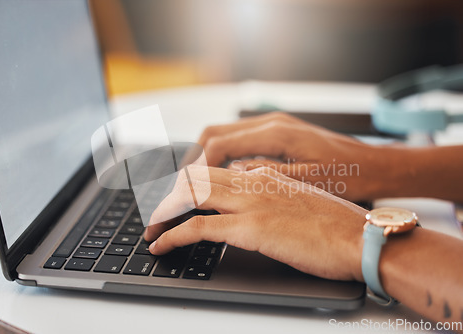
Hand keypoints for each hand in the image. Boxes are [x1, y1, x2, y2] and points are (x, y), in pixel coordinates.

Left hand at [145, 166, 366, 280]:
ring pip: (190, 196)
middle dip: (168, 196)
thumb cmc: (338, 225)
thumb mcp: (301, 201)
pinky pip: (198, 227)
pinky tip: (161, 247)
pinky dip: (173, 236)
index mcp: (265, 174)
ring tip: (149, 231)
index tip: (173, 197)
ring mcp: (250, 202)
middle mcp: (253, 181)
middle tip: (154, 214)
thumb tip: (255, 205)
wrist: (361, 236)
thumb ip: (274, 196)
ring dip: (163, 215)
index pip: (214, 171)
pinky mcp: (249, 227)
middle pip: (195, 179)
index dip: (187, 184)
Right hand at [197, 112, 392, 201]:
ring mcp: (275, 127)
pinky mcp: (280, 135)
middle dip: (194, 159)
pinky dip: (223, 156)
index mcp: (276, 134)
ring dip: (207, 156)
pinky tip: (222, 175)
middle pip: (214, 134)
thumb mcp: (307, 182)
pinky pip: (240, 141)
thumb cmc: (350, 177)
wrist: (378, 167)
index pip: (219, 144)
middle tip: (181, 186)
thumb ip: (265, 176)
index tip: (183, 189)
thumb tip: (230, 175)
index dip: (197, 167)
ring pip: (225, 135)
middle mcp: (271, 124)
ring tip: (195, 184)